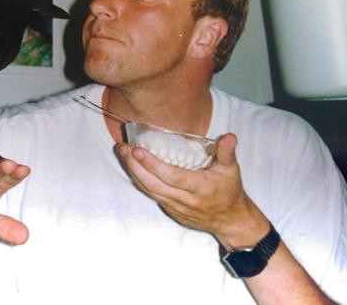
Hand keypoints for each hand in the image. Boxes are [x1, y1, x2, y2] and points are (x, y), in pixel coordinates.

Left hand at [118, 133, 268, 248]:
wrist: (229, 220)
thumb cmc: (229, 191)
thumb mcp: (231, 170)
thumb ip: (227, 152)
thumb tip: (229, 137)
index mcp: (200, 188)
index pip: (171, 176)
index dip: (152, 165)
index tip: (138, 150)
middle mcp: (185, 200)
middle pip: (153, 184)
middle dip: (135, 166)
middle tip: (124, 148)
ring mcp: (175, 207)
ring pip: (149, 190)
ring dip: (134, 172)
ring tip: (123, 153)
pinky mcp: (170, 211)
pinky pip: (152, 195)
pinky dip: (140, 181)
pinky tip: (133, 167)